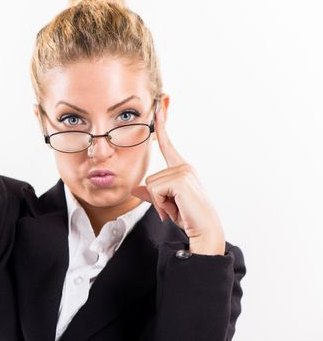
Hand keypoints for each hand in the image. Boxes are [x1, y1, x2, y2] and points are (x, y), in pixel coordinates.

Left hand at [131, 101, 225, 254]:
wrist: (205, 232)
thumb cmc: (188, 219)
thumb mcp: (166, 205)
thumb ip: (152, 194)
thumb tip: (135, 189)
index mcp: (182, 169)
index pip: (168, 145)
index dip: (162, 126)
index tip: (158, 108)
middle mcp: (184, 166)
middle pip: (150, 177)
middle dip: (157, 197)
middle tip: (173, 207)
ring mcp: (184, 171)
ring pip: (151, 184)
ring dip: (159, 202)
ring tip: (177, 208)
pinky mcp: (181, 179)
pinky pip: (155, 190)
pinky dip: (161, 204)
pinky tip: (176, 209)